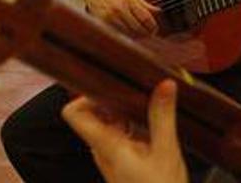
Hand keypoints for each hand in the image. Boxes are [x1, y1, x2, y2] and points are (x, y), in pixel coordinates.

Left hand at [62, 80, 188, 182]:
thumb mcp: (166, 152)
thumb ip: (163, 117)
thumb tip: (164, 85)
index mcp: (106, 146)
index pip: (75, 113)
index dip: (85, 92)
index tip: (107, 80)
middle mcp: (102, 150)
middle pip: (94, 112)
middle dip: (112, 96)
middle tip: (136, 84)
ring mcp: (112, 156)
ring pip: (109, 122)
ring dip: (125, 108)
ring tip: (149, 97)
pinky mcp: (123, 161)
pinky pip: (122, 133)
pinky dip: (134, 121)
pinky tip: (154, 118)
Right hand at [71, 0, 158, 36]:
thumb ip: (143, 4)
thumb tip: (158, 11)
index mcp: (128, 0)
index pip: (146, 18)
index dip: (153, 27)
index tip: (155, 30)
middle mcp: (119, 8)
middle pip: (138, 29)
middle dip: (145, 34)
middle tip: (149, 34)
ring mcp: (109, 16)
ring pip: (127, 34)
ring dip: (135, 36)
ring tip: (138, 34)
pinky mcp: (101, 22)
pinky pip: (116, 33)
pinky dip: (123, 35)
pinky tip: (125, 32)